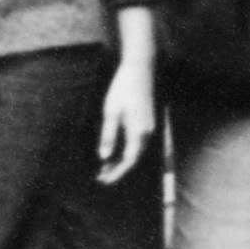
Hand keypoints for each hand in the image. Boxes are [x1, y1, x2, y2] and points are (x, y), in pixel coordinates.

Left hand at [94, 50, 158, 183]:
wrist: (141, 68)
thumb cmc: (123, 88)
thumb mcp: (111, 111)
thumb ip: (108, 135)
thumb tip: (104, 157)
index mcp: (139, 131)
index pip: (129, 161)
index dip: (116, 173)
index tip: (102, 180)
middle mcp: (147, 132)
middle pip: (134, 158)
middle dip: (118, 169)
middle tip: (100, 176)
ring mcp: (149, 126)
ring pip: (136, 151)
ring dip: (121, 160)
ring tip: (104, 167)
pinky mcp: (146, 121)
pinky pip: (137, 142)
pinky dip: (126, 150)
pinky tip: (115, 150)